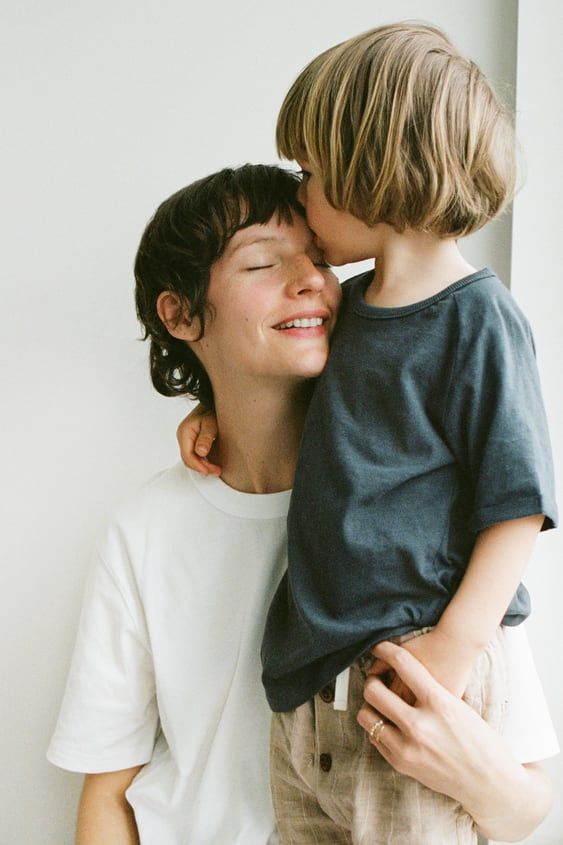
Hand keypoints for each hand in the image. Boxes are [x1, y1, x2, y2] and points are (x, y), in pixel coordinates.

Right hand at [177, 405, 220, 475]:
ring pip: (191, 458)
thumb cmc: (212, 410)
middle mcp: (183, 436)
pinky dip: (202, 460)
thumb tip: (201, 452)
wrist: (213, 402)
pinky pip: (194, 454)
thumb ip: (206, 437)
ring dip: (202, 465)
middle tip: (217, 471)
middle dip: (202, 467)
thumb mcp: (211, 423)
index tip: (209, 471)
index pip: (188, 455)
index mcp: (184, 432)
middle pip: (188, 458)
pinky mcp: (191, 440)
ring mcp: (186, 438)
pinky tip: (212, 463)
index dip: (198, 466)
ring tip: (216, 469)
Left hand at [359, 641, 502, 802]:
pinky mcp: (402, 765)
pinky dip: (378, 728)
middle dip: (371, 681)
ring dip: (370, 706)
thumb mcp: (459, 706)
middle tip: (376, 679)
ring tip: (380, 703)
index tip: (380, 648)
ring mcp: (408, 747)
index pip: (403, 664)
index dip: (387, 650)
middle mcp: (420, 725)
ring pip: (366, 716)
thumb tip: (403, 673)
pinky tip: (389, 724)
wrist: (490, 782)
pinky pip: (375, 738)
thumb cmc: (480, 739)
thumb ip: (431, 690)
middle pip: (374, 691)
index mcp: (440, 703)